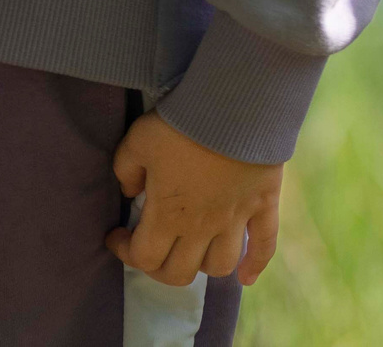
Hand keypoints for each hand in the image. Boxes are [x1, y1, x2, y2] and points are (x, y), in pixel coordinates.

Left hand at [105, 113, 282, 286]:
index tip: (117, 235)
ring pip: (219, 266)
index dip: (124, 252)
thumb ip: (126, 170)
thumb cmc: (181, 123)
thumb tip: (130, 191)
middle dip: (159, 267)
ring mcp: (236, 219)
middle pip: (179, 273)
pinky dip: (256, 264)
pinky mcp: (263, 204)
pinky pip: (265, 245)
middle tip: (152, 247)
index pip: (142, 258)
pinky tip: (246, 277)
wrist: (236, 105)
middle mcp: (201, 227)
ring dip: (202, 265)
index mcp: (168, 215)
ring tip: (194, 250)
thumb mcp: (138, 140)